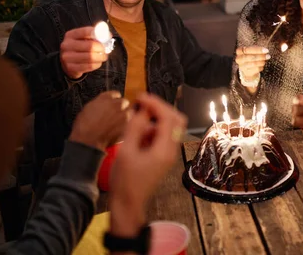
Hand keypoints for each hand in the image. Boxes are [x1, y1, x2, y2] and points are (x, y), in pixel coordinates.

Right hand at [60, 26, 108, 78]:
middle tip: (105, 50)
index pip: (86, 31)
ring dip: (101, 57)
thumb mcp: (83, 39)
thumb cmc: (79, 49)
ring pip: (91, 57)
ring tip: (103, 56)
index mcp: (70, 35)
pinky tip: (97, 62)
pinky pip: (89, 66)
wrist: (66, 63)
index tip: (108, 37)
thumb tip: (108, 35)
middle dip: (102, 48)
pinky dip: (97, 64)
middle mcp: (66, 45)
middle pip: (90, 46)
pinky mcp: (71, 68)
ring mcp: (67, 57)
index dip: (100, 34)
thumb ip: (94, 36)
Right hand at [68, 91, 129, 150]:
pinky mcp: (128, 124)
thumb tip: (102, 105)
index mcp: (105, 97)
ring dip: (125, 116)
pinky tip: (119, 130)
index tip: (114, 104)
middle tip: (116, 115)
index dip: (114, 100)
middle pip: (124, 102)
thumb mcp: (87, 109)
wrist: (88, 140)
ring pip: (129, 112)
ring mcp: (124, 113)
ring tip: (117, 124)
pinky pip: (130, 122)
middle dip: (121, 108)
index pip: (115, 94)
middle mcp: (116, 103)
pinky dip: (127, 125)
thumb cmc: (84, 127)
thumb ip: (99, 103)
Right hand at [109, 93, 186, 236]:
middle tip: (141, 104)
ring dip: (155, 120)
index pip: (169, 118)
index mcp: (164, 149)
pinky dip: (153, 129)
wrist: (128, 204)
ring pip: (170, 127)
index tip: (141, 97)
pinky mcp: (163, 156)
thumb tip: (142, 110)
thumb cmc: (125, 181)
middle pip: (176, 119)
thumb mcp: (126, 151)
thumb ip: (135, 128)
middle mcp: (171, 150)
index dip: (156, 104)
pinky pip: (163, 136)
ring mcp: (169, 153)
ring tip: (135, 123)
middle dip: (160, 109)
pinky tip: (137, 135)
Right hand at [235, 46, 269, 81]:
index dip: (258, 50)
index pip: (248, 49)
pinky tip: (262, 65)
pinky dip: (261, 67)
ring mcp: (242, 66)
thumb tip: (265, 51)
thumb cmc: (251, 55)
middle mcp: (239, 59)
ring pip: (254, 64)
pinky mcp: (246, 72)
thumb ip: (257, 50)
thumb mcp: (252, 50)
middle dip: (261, 56)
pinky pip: (256, 69)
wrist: (247, 68)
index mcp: (239, 51)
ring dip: (262, 62)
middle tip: (268, 56)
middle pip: (251, 57)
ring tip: (265, 60)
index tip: (266, 50)